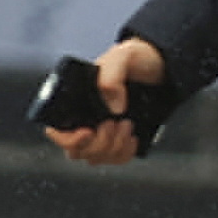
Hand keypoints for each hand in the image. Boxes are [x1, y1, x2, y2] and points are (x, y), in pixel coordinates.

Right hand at [54, 37, 162, 167]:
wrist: (160, 67)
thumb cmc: (137, 58)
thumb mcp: (123, 57)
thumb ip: (112, 76)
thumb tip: (113, 107)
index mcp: (75, 98)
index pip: (57, 129)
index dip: (67, 138)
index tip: (88, 131)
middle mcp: (83, 117)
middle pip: (76, 151)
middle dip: (97, 143)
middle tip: (113, 123)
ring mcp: (100, 131)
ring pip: (94, 157)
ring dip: (113, 148)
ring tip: (127, 124)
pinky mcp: (118, 140)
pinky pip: (113, 160)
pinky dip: (124, 154)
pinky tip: (132, 138)